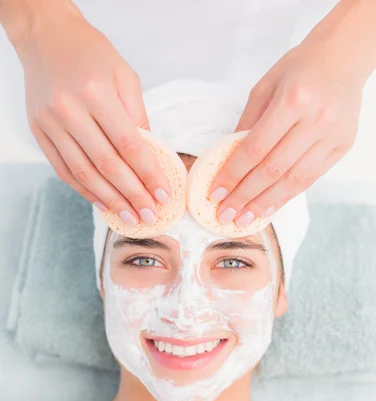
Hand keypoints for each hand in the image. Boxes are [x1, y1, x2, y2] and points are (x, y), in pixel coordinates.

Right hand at [15, 7, 170, 225]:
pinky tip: (102, 202)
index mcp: (96, 92)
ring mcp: (50, 122)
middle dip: (132, 194)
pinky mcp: (39, 131)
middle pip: (107, 164)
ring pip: (84, 172)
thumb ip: (138, 117)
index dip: (148, 174)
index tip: (163, 195)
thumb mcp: (125, 76)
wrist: (46, 37)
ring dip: (110, 199)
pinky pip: (63, 169)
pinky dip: (84, 190)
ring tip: (130, 217)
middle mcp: (70, 109)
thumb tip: (150, 159)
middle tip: (150, 215)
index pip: (129, 145)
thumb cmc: (91, 54)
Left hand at [210, 37, 363, 226]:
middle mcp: (316, 120)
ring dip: (265, 204)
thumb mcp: (265, 87)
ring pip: (293, 181)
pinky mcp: (342, 147)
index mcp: (293, 100)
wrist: (343, 57)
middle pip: (273, 169)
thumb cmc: (299, 68)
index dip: (233, 175)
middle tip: (225, 215)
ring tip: (244, 219)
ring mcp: (332, 136)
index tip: (216, 194)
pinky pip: (310, 179)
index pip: (256, 148)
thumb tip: (228, 163)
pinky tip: (268, 207)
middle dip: (245, 196)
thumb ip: (247, 124)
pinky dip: (286, 196)